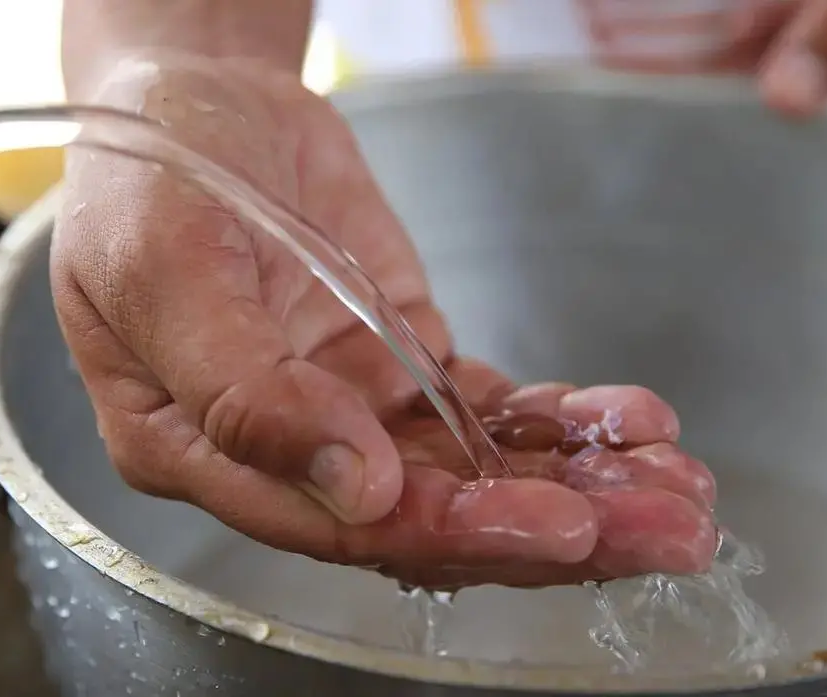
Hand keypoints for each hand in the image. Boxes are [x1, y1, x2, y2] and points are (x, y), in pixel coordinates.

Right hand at [52, 59, 718, 589]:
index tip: (561, 526)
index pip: (337, 527)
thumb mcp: (164, 270)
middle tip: (668, 531)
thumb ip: (246, 392)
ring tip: (680, 487)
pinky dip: (562, 421)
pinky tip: (629, 422)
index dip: (455, 533)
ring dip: (580, 484)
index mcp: (200, 451)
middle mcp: (284, 450)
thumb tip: (358, 488)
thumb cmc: (146, 175)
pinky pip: (488, 411)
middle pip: (429, 520)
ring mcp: (351, 408)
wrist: (194, 96)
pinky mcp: (402, 362)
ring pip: (473, 475)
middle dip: (555, 530)